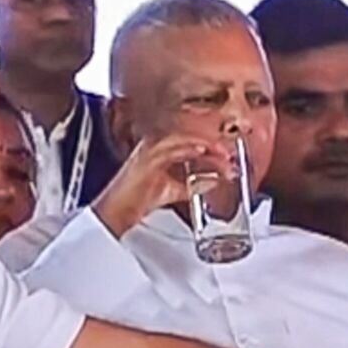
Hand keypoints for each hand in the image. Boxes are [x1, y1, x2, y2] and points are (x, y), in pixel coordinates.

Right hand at [92, 134, 233, 237]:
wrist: (117, 211)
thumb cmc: (137, 199)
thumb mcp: (172, 190)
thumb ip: (191, 186)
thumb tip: (213, 182)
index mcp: (161, 149)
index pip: (191, 141)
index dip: (212, 146)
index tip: (229, 156)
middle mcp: (155, 145)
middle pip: (190, 136)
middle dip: (213, 144)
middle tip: (230, 155)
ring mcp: (150, 149)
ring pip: (184, 138)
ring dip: (205, 145)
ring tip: (221, 153)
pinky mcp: (146, 157)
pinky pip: (170, 147)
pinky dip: (188, 147)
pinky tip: (201, 150)